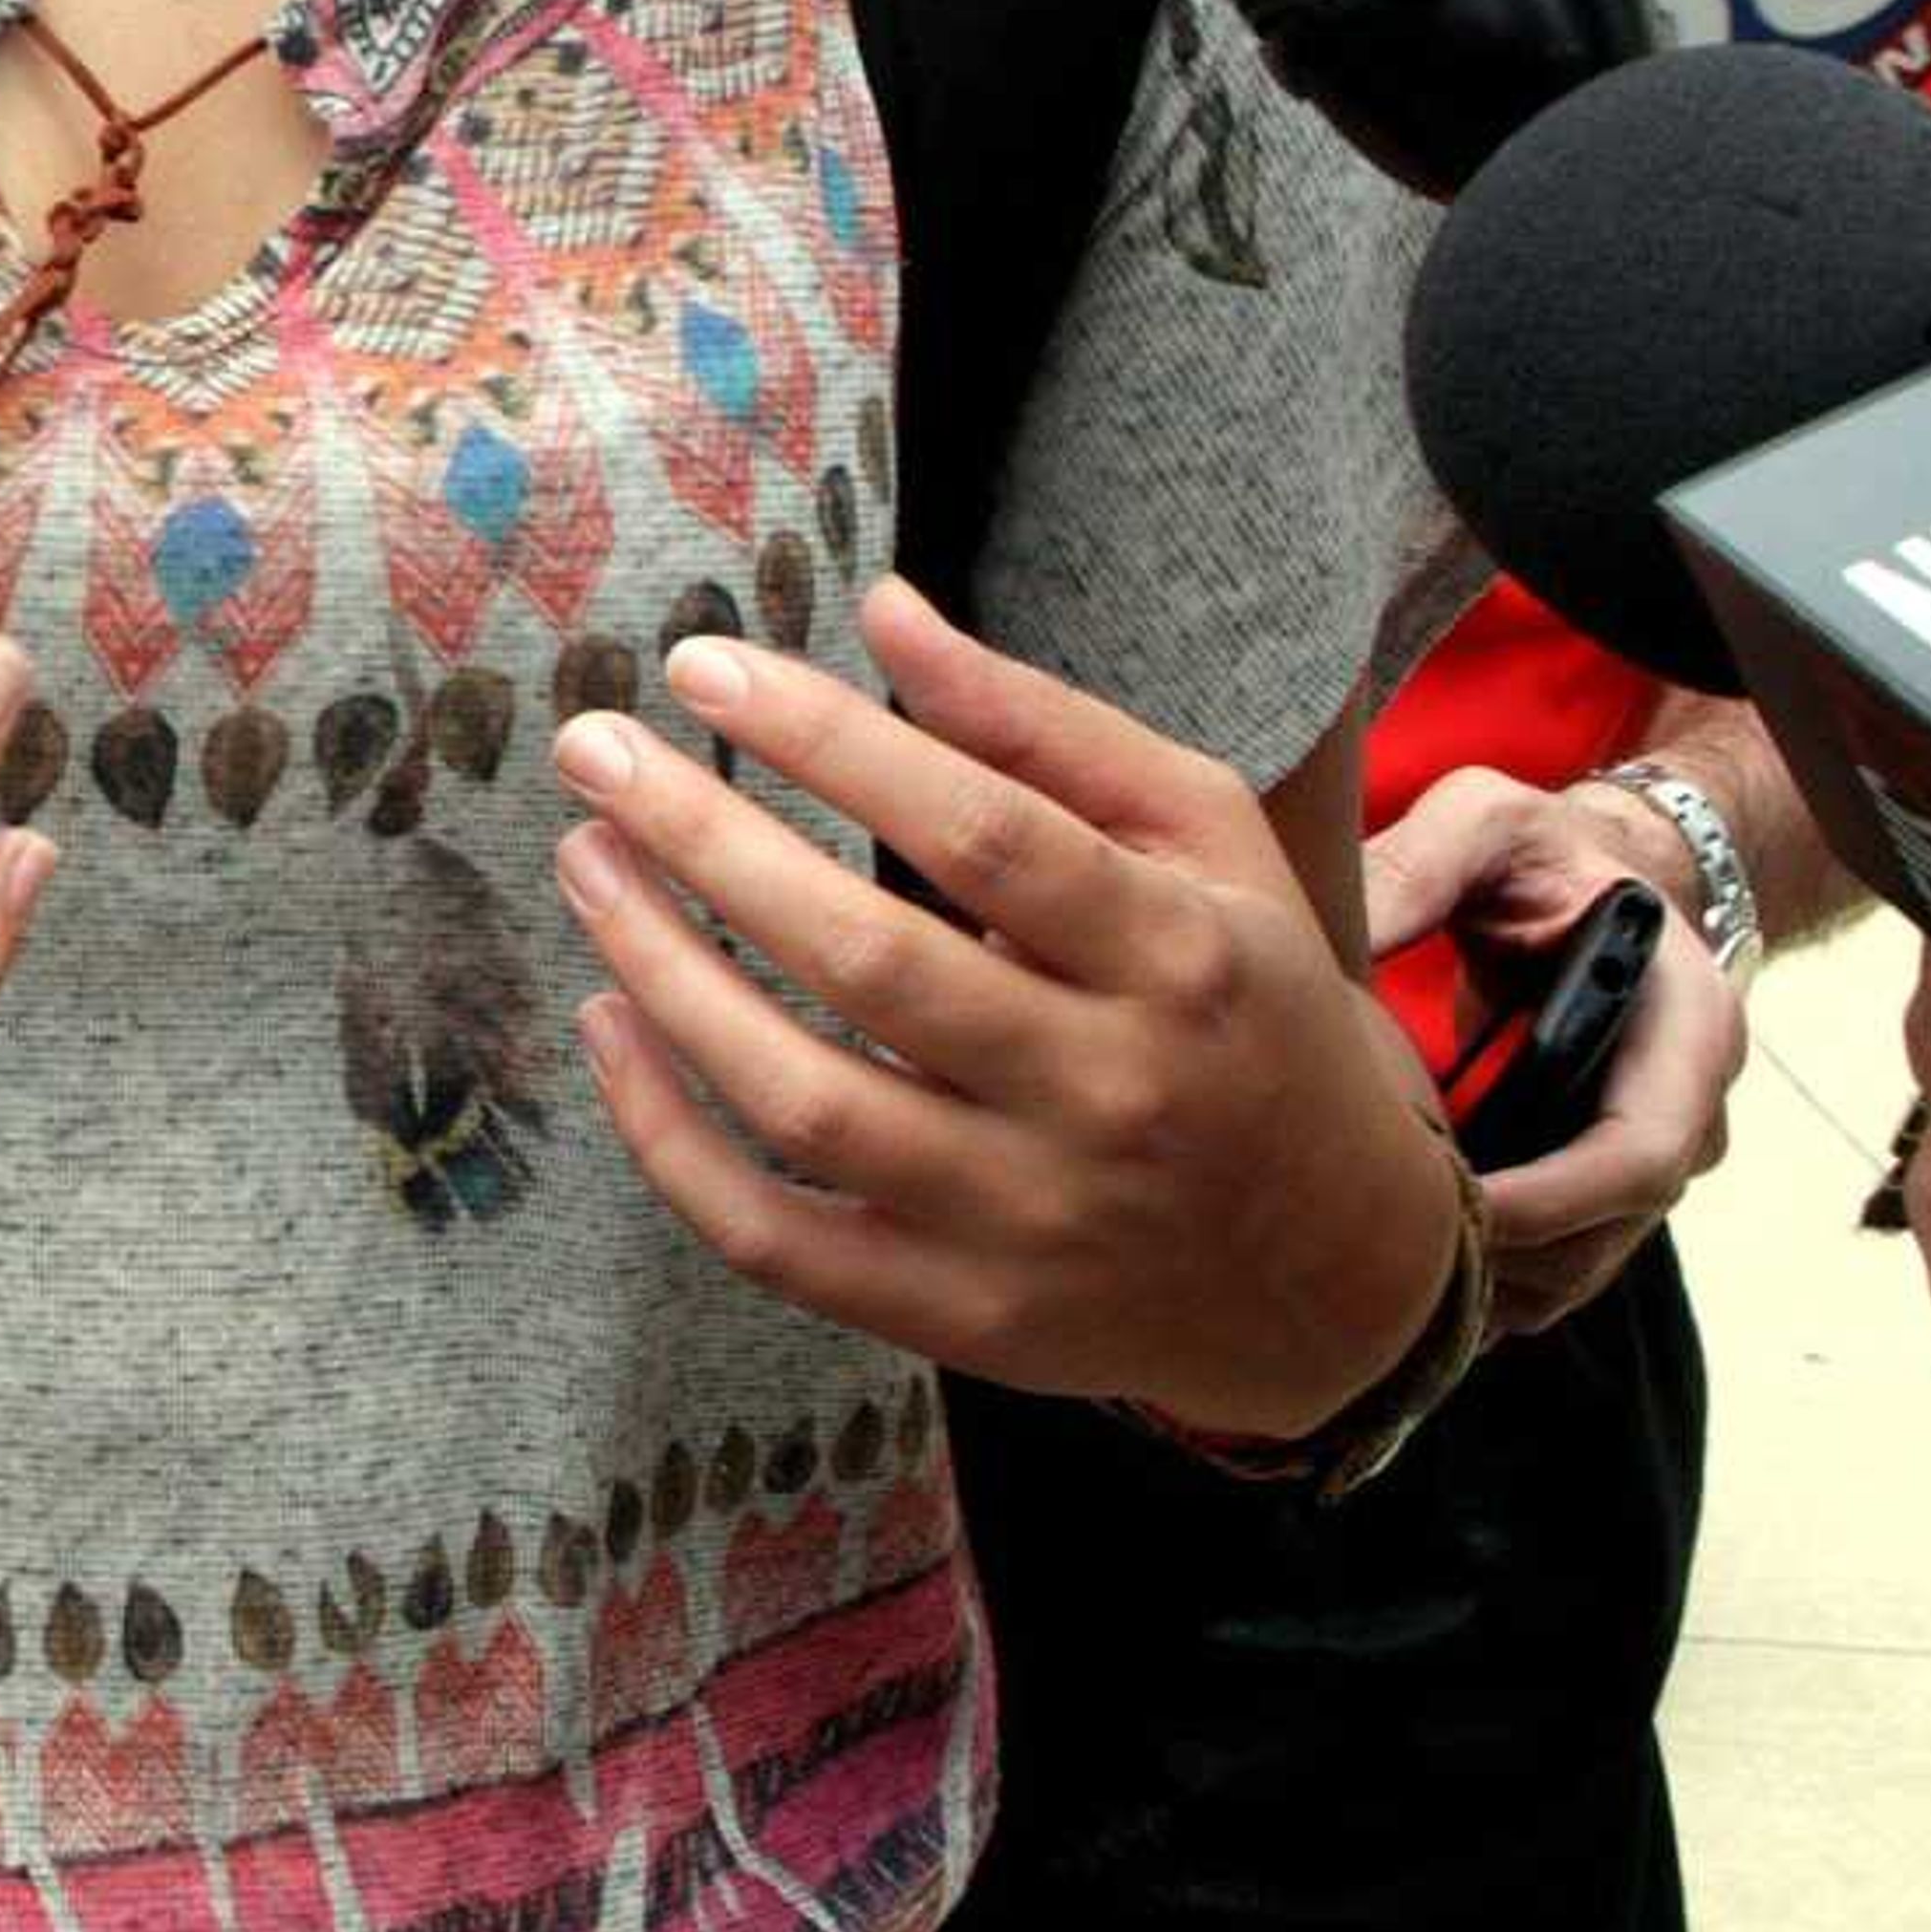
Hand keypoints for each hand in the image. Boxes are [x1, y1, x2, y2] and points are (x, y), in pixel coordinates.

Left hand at [554, 576, 1464, 1439]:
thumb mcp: (1202, 840)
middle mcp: (1106, 1094)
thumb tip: (883, 612)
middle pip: (869, 959)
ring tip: (590, 866)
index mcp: (1180, 955)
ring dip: (666, 973)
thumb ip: (1042, 724)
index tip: (703, 666)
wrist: (1340, 1280)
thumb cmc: (1248, 1009)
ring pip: (804, 1102)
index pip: (979, 831)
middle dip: (705, 840)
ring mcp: (1030, 1223)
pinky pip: (776, 1239)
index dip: (827, 738)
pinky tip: (610, 1030)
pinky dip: (670, 1141)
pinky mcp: (963, 1319)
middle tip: (594, 753)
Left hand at [1362, 765, 1747, 1337]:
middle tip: (1389, 1264)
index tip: (1452, 1216)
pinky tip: (1405, 1275)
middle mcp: (1688, 1104)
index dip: (1552, 1204)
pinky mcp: (1605, 1178)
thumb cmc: (1540, 846)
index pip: (1644, 1154)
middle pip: (1610, 1231)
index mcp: (1687, 1024)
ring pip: (1582, 1264)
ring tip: (1382, 1282)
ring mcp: (1654, 1152)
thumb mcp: (1483, 821)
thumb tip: (1336, 941)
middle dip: (1507, 1257)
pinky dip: (1492, 1279)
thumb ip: (1419, 865)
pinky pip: (1561, 1259)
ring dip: (1493, 1284)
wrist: (1592, 873)